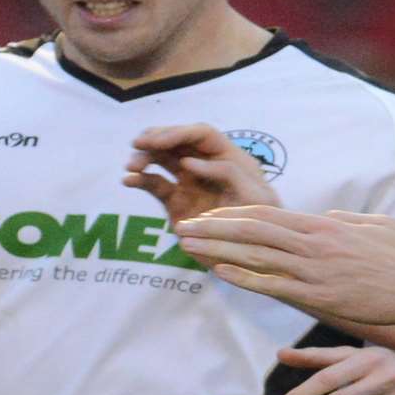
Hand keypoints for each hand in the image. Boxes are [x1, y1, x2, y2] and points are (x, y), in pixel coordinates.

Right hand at [123, 123, 279, 224]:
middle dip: (155, 139)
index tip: (155, 141)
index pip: (201, 134)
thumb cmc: (265, 228)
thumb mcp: (257, 199)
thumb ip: (229, 174)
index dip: (177, 132)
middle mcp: (208, 165)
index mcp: (231, 158)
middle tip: (137, 144)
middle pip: (177, 141)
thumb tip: (189, 162)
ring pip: (162, 159)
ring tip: (131, 166)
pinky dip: (139, 180)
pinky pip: (154, 184)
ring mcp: (190, 182)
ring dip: (144, 157)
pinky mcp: (176, 201)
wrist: (255, 261)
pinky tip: (128, 181)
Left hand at [176, 206, 394, 326]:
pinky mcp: (320, 296)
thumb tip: (327, 216)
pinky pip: (273, 284)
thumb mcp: (376, 226)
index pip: (266, 215)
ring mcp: (314, 270)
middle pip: (251, 229)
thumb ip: (347, 219)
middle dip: (211, 227)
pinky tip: (218, 271)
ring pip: (254, 254)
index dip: (230, 215)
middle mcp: (313, 243)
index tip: (205, 217)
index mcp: (323, 225)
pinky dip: (243, 276)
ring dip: (215, 248)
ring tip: (185, 244)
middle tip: (180, 226)